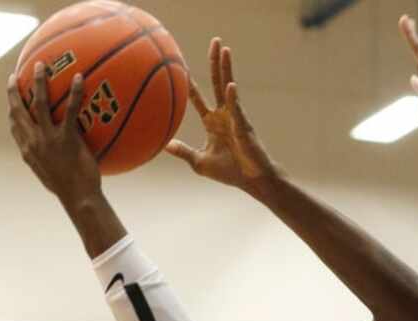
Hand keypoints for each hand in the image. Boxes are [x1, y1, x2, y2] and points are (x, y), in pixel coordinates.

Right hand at [7, 63, 100, 207]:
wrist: (78, 198)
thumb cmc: (71, 191)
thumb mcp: (53, 176)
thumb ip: (51, 161)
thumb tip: (59, 155)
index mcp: (28, 152)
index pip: (15, 127)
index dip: (12, 111)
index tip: (12, 100)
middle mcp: (33, 142)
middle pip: (18, 110)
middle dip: (14, 91)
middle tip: (16, 76)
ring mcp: (48, 138)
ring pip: (38, 103)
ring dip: (39, 81)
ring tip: (42, 65)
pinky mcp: (67, 138)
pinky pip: (70, 109)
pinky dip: (74, 92)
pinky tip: (79, 78)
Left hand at [166, 38, 278, 191]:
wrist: (253, 181)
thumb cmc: (230, 172)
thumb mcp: (200, 162)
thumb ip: (183, 152)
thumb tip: (164, 145)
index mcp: (213, 122)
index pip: (198, 98)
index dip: (190, 84)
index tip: (180, 67)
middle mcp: (225, 115)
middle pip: (218, 83)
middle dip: (215, 62)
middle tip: (214, 41)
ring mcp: (236, 118)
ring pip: (229, 88)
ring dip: (226, 69)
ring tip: (225, 49)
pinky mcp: (244, 127)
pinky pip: (237, 110)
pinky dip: (233, 98)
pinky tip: (230, 85)